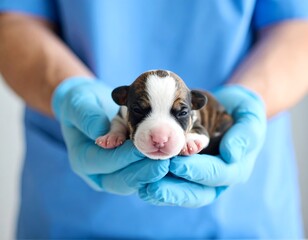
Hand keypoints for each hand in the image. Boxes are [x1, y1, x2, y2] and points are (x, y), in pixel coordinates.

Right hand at [52, 77, 168, 193]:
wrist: (91, 106)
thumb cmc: (82, 103)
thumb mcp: (78, 104)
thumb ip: (87, 118)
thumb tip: (102, 138)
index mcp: (83, 159)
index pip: (104, 163)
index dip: (123, 158)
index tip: (142, 150)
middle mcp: (99, 172)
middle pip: (121, 180)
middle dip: (143, 172)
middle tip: (163, 164)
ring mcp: (115, 173)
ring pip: (136, 180)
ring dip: (154, 173)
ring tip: (172, 163)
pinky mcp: (130, 168)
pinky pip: (145, 172)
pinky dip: (159, 167)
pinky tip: (175, 159)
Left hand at [139, 85, 266, 206]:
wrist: (230, 109)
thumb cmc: (242, 113)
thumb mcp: (250, 118)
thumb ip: (245, 135)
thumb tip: (231, 155)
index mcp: (234, 168)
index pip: (216, 174)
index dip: (197, 171)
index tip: (177, 165)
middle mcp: (216, 179)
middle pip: (197, 193)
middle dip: (174, 192)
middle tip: (152, 187)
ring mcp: (200, 177)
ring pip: (181, 193)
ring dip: (161, 192)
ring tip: (142, 188)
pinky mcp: (185, 173)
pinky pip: (171, 183)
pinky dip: (155, 184)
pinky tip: (140, 182)